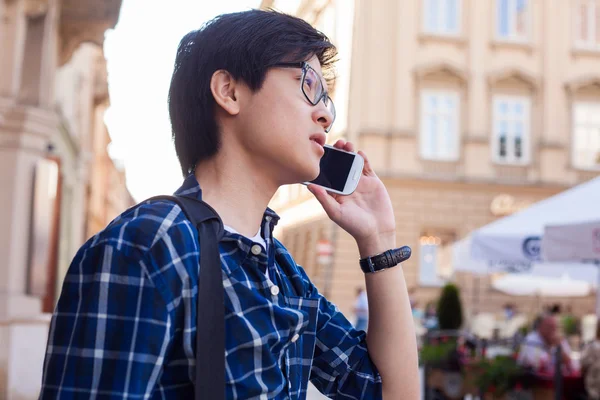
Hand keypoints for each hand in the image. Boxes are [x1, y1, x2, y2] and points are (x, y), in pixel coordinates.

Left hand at [308, 140, 395, 256]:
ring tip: (346, 144)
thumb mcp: (336, 212)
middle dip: (337, 152)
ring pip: (352, 162)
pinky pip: (366, 166)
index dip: (324, 161)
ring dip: (349, 152)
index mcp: (335, 192)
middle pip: (339, 164)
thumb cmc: (354, 225)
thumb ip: (324, 198)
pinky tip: (359, 153)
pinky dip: (362, 158)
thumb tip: (309, 185)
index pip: (327, 173)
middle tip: (335, 143)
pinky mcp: (372, 181)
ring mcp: (359, 182)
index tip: (321, 151)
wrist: (377, 231)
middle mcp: (346, 185)